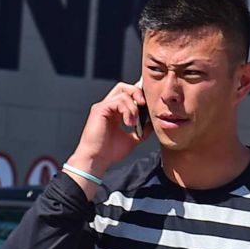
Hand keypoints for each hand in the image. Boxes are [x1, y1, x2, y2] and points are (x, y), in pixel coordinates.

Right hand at [64, 82, 149, 197]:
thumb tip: (153, 123)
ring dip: (133, 107)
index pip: (127, 95)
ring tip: (133, 123)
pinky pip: (117, 101)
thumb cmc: (109, 152)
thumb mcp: (133, 139)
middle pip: (123, 88)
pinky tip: (128, 123)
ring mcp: (103, 107)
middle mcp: (108, 107)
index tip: (148, 104)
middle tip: (144, 104)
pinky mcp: (99, 109)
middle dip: (136, 92)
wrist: (97, 160)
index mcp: (115, 113)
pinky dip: (127, 110)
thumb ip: (142, 130)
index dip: (138, 96)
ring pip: (122, 94)